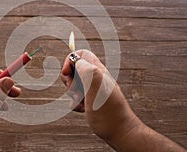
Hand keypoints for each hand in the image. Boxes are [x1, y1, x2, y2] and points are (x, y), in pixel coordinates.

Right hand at [61, 50, 186, 150]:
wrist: (119, 133)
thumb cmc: (109, 113)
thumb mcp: (96, 89)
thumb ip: (86, 71)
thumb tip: (75, 59)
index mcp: (98, 71)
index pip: (81, 54)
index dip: (70, 61)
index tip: (67, 73)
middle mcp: (96, 77)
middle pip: (74, 69)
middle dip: (69, 80)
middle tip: (77, 91)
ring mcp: (93, 89)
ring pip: (74, 84)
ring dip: (72, 93)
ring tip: (82, 102)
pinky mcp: (91, 100)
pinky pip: (76, 97)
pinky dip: (75, 103)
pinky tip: (82, 109)